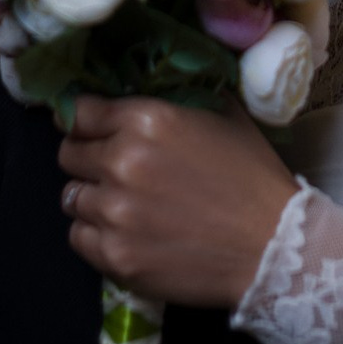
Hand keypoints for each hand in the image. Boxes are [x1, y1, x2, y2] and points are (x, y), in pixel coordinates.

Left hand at [57, 94, 296, 307]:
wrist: (275, 246)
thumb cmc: (252, 176)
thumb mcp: (222, 115)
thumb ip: (177, 96)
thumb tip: (143, 87)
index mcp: (146, 120)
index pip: (77, 112)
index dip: (81, 119)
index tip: (88, 127)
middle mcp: (121, 162)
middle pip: (68, 154)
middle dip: (86, 157)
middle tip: (111, 168)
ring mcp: (114, 213)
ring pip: (70, 197)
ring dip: (91, 197)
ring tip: (121, 204)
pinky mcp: (115, 256)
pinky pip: (78, 237)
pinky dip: (95, 234)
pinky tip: (124, 232)